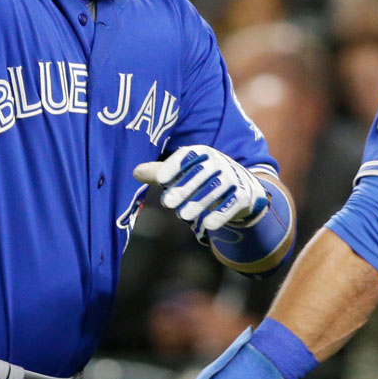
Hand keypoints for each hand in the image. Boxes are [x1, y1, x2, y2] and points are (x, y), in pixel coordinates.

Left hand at [134, 145, 269, 237]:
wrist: (242, 187)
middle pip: (202, 173)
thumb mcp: (184, 172)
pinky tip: (208, 225)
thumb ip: (161, 173)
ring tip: (183, 215)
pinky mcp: (242, 195)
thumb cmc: (204, 178)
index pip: (188, 156)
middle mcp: (219, 162)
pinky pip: (231, 204)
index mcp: (202, 153)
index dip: (174, 166)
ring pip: (216, 189)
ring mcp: (232, 178)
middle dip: (185, 187)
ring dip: (199, 202)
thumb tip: (136, 172)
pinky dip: (220, 214)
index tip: (160, 180)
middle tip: (168, 203)